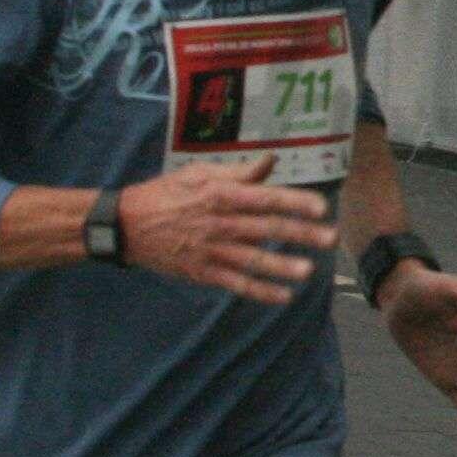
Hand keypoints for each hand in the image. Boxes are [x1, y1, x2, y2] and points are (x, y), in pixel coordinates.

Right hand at [115, 157, 336, 304]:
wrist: (125, 225)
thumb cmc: (166, 193)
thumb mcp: (198, 173)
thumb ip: (238, 171)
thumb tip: (271, 161)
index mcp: (221, 194)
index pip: (266, 197)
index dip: (295, 201)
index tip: (321, 207)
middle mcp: (220, 222)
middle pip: (267, 228)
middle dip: (302, 233)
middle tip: (330, 238)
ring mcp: (211, 249)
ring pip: (253, 259)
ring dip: (283, 266)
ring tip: (308, 271)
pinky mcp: (203, 271)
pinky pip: (236, 283)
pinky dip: (259, 291)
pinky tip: (283, 296)